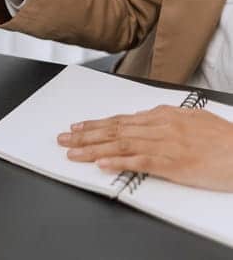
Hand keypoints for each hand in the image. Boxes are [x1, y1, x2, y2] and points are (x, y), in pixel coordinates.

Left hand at [57, 105, 232, 191]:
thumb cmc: (225, 139)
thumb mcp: (194, 119)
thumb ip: (169, 119)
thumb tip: (150, 119)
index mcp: (164, 116)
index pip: (121, 120)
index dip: (96, 124)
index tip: (78, 127)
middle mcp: (160, 127)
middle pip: (115, 131)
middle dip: (86, 135)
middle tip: (64, 139)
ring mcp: (165, 145)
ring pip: (121, 145)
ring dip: (93, 149)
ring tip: (72, 153)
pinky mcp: (173, 164)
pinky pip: (140, 162)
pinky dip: (118, 162)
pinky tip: (101, 164)